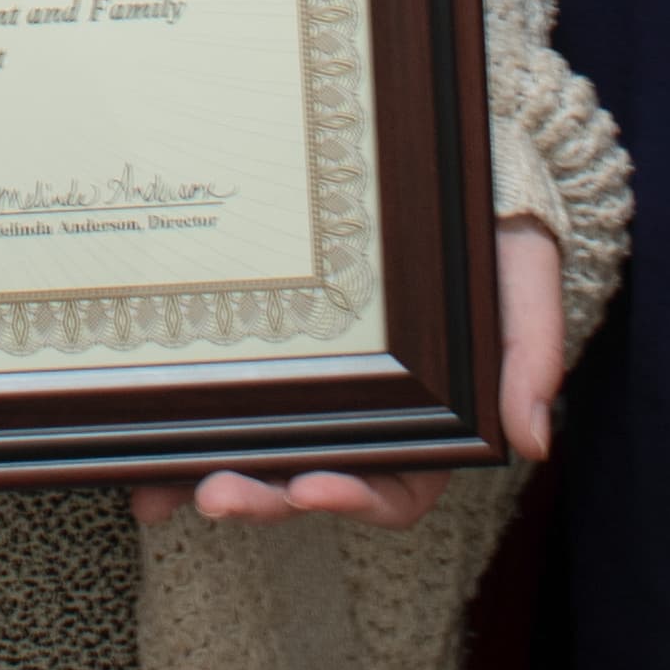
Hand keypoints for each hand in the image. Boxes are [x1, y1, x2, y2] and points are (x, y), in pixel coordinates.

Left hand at [130, 216, 564, 530]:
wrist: (445, 170)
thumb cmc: (494, 232)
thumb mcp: (523, 283)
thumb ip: (529, 357)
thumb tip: (532, 441)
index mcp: (429, 425)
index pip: (394, 489)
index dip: (353, 498)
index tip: (311, 487)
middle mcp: (363, 420)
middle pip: (309, 483)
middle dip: (262, 497)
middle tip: (215, 494)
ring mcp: (310, 392)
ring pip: (257, 454)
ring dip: (205, 479)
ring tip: (158, 492)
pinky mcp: (266, 353)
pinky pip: (223, 400)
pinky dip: (182, 428)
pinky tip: (138, 440)